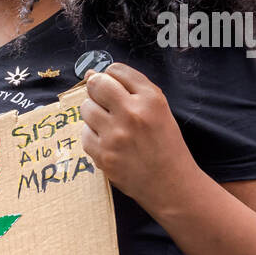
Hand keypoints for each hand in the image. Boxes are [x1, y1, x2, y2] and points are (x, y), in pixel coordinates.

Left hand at [80, 64, 198, 210]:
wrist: (170, 184)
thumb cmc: (165, 145)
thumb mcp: (159, 110)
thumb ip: (130, 89)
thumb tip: (91, 74)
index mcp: (151, 99)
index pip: (116, 70)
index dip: (111, 76)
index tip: (114, 86)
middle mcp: (132, 113)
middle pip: (96, 85)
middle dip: (96, 89)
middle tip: (105, 101)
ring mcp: (115, 135)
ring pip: (86, 108)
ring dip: (93, 113)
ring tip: (110, 125)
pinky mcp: (102, 154)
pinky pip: (84, 134)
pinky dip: (93, 136)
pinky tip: (109, 143)